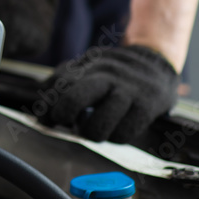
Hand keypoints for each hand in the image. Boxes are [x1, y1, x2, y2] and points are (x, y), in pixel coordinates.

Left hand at [39, 45, 179, 142]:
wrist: (156, 61)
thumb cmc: (114, 72)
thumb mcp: (88, 66)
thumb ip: (65, 82)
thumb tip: (42, 114)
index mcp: (86, 67)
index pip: (56, 85)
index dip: (46, 108)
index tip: (47, 120)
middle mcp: (104, 76)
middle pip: (73, 100)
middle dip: (64, 116)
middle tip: (68, 123)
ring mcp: (126, 91)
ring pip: (98, 123)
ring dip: (91, 133)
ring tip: (94, 130)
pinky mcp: (146, 105)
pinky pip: (124, 133)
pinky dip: (115, 137)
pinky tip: (116, 131)